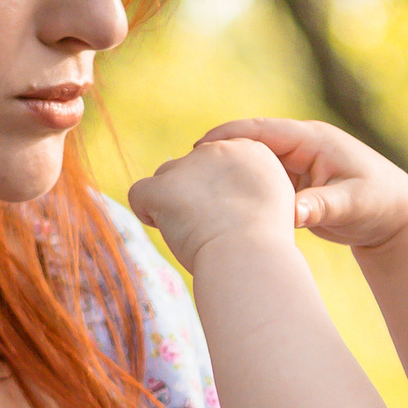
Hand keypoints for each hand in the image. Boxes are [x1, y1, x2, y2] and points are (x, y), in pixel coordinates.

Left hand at [127, 136, 297, 270]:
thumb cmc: (263, 245)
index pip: (218, 160)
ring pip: (165, 176)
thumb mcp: (267, 204)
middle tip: (208, 226)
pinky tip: (164, 229)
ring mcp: (188, 165)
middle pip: (191, 166)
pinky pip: (139, 193)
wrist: (252, 257)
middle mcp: (219, 150)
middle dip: (193, 194)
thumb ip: (245, 188)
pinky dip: (145, 211)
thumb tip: (220, 194)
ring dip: (171, 201)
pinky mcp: (163, 186)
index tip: (229, 214)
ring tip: (189, 232)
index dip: (218, 188)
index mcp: (250, 151)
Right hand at [198, 117, 407, 250]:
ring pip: (251, 164)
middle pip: (249, 144)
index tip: (198, 147)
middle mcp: (301, 147)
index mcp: (313, 140)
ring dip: (226, 173)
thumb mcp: (352, 204)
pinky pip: (259, 182)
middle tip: (184, 169)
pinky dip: (240, 190)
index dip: (229, 136)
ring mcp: (296, 165)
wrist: (397, 218)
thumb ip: (320, 206)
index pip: (262, 130)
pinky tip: (217, 206)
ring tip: (191, 187)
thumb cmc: (381, 203)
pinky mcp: (294, 184)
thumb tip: (290, 213)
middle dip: (218, 154)